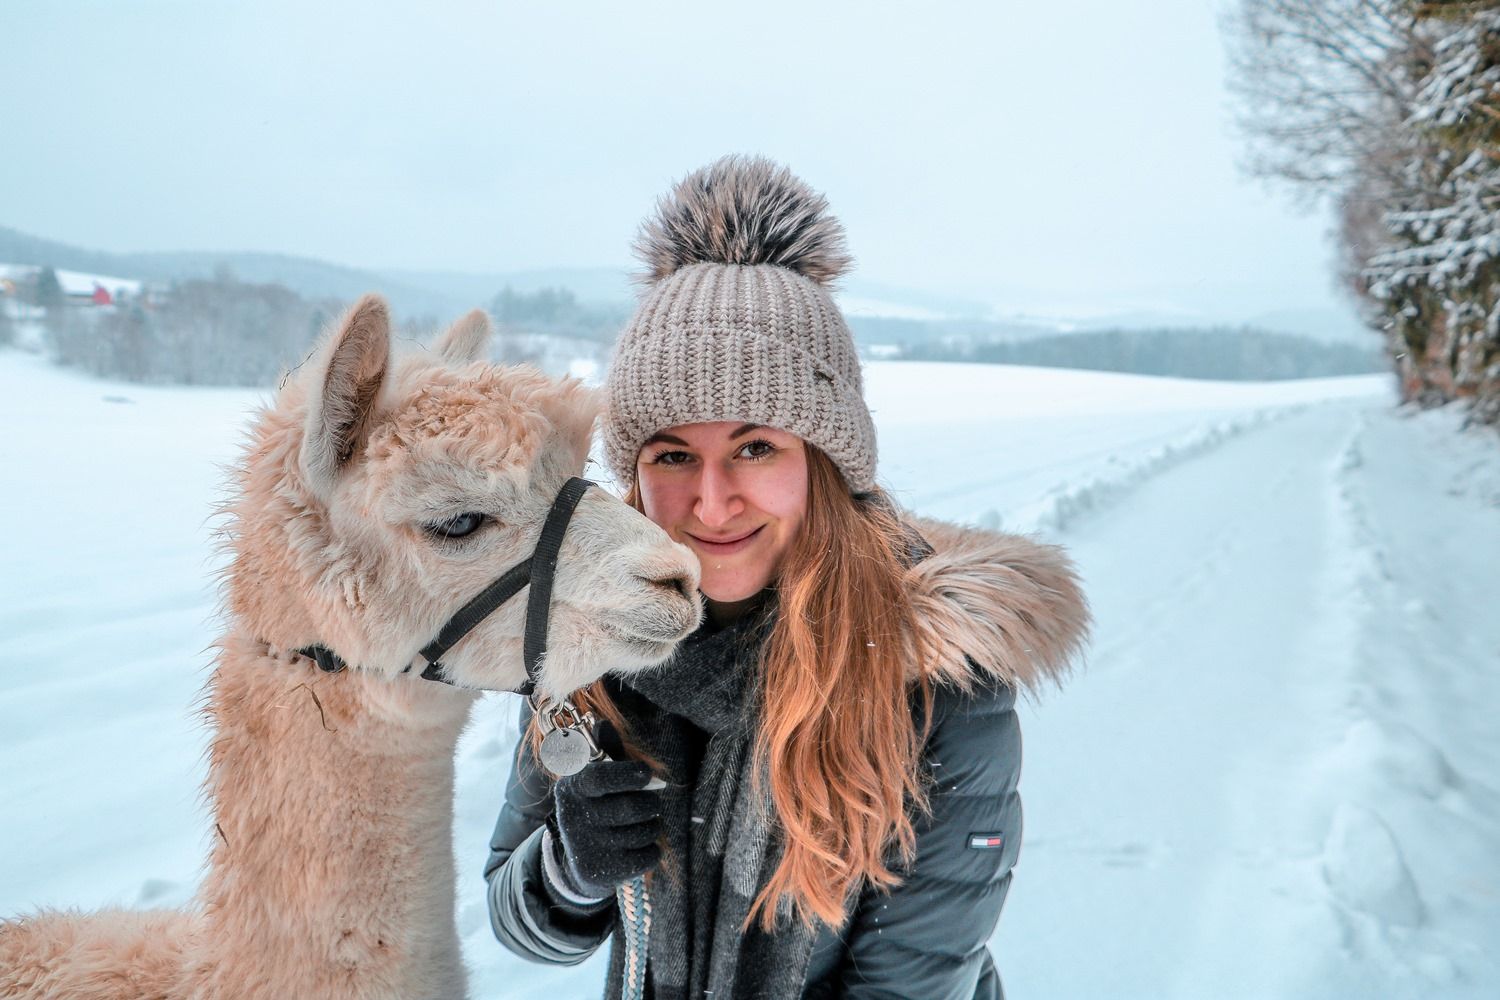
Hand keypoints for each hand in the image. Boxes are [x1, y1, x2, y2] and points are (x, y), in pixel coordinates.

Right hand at [547, 720, 663, 899]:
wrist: (580, 859)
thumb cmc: (597, 805)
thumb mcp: (597, 778)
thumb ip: (606, 752)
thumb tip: (602, 723)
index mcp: (572, 788)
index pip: (600, 777)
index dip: (628, 774)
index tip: (646, 774)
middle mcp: (574, 818)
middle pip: (632, 808)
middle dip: (650, 804)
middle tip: (649, 803)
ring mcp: (587, 847)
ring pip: (644, 832)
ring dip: (652, 826)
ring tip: (640, 824)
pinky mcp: (601, 872)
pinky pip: (647, 856)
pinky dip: (651, 850)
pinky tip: (637, 846)